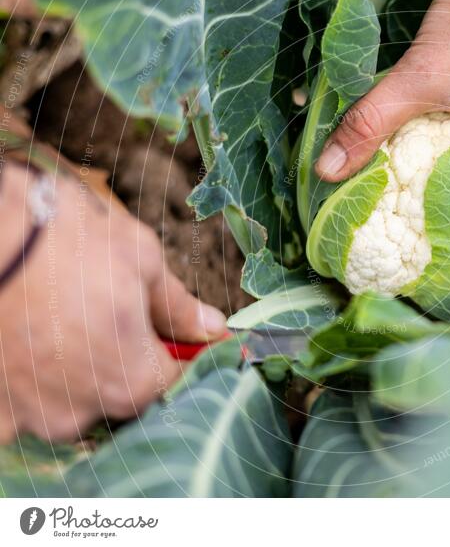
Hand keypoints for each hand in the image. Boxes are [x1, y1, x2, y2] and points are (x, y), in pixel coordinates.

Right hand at [0, 163, 227, 442]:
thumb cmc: (64, 239)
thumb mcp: (140, 260)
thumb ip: (178, 307)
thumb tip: (212, 328)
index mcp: (130, 382)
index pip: (174, 380)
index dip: (179, 352)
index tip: (173, 330)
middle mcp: (80, 413)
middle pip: (123, 394)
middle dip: (127, 358)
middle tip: (108, 310)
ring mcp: (30, 416)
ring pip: (75, 400)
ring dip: (79, 369)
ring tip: (66, 317)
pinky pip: (30, 403)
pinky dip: (37, 377)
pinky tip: (36, 337)